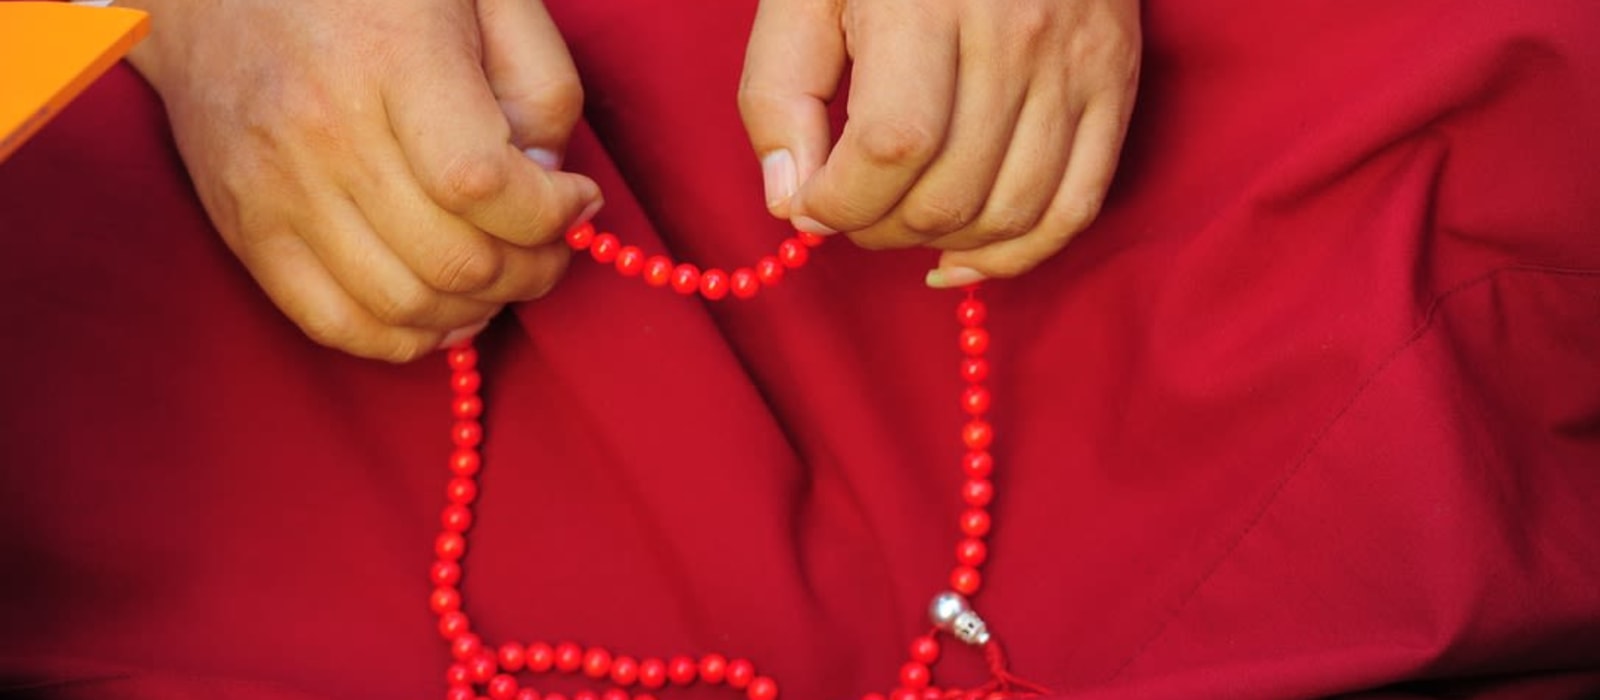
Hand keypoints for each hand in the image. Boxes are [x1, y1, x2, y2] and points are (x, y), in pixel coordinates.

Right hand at [122, 0, 600, 360]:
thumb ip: (538, 81)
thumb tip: (548, 181)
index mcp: (391, 60)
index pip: (481, 183)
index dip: (549, 214)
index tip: (575, 200)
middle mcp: (326, 133)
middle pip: (453, 259)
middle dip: (531, 269)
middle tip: (549, 245)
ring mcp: (277, 191)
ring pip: (404, 306)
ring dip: (478, 309)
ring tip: (503, 274)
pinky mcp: (247, 231)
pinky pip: (335, 324)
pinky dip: (406, 337)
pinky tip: (446, 309)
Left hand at [739, 0, 1139, 285]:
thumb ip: (779, 92)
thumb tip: (793, 202)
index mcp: (926, 4)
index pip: (892, 148)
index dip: (841, 202)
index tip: (812, 203)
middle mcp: (1014, 36)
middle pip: (949, 193)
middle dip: (879, 228)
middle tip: (851, 209)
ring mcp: (1074, 65)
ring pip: (1009, 213)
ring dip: (939, 244)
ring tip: (899, 221)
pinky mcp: (1115, 84)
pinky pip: (1075, 207)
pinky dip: (1016, 254)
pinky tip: (962, 260)